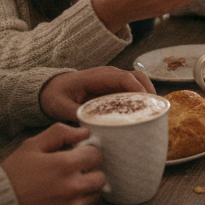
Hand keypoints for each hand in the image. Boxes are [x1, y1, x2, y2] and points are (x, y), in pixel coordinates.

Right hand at [1, 124, 106, 204]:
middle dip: (90, 171)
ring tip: (64, 185)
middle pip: (101, 177)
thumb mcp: (31, 146)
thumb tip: (83, 132)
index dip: (87, 152)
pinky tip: (57, 200)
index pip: (96, 155)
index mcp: (66, 165)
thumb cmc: (12, 175)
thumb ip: (59, 133)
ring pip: (94, 194)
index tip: (78, 154)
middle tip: (74, 171)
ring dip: (85, 188)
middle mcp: (73, 187)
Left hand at [39, 65, 155, 121]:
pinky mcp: (113, 89)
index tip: (147, 103)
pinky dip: (141, 100)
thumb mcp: (61, 106)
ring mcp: (113, 81)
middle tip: (156, 110)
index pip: (125, 78)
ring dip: (148, 95)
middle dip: (150, 91)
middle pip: (138, 77)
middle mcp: (109, 75)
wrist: (48, 88)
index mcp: (98, 76)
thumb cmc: (55, 95)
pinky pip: (132, 91)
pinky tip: (143, 114)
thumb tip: (89, 129)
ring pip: (138, 83)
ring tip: (154, 113)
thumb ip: (75, 115)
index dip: (139, 89)